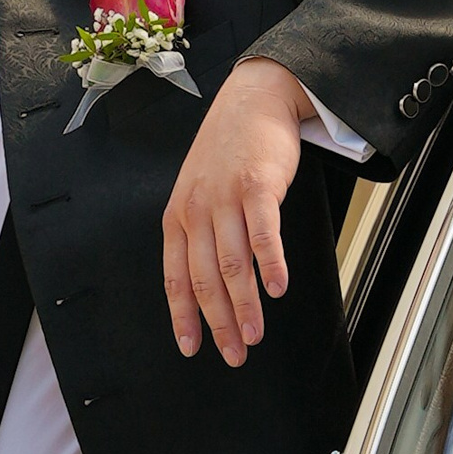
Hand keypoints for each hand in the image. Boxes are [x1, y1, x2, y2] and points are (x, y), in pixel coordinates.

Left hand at [162, 59, 307, 366]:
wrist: (252, 100)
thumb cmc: (227, 151)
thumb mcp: (198, 192)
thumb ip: (200, 234)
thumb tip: (208, 283)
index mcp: (178, 217)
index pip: (175, 278)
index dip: (183, 317)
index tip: (191, 348)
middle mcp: (197, 210)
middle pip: (205, 279)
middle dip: (218, 323)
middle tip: (234, 353)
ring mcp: (226, 198)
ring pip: (232, 264)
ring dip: (244, 305)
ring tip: (255, 334)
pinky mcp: (257, 186)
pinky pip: (262, 234)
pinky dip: (270, 265)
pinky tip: (277, 289)